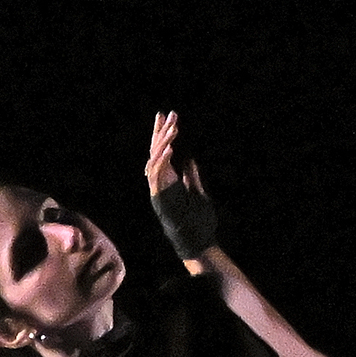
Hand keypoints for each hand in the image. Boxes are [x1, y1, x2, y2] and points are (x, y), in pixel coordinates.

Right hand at [145, 112, 224, 264]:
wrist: (197, 242)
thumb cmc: (199, 222)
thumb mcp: (199, 193)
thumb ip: (192, 178)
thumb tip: (190, 161)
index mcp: (169, 181)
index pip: (163, 153)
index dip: (163, 134)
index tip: (168, 117)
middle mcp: (160, 183)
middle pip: (156, 152)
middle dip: (162, 132)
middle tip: (169, 113)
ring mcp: (158, 190)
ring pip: (155, 160)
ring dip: (164, 142)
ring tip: (174, 127)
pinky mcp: (159, 197)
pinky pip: (157, 174)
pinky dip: (163, 160)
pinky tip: (171, 147)